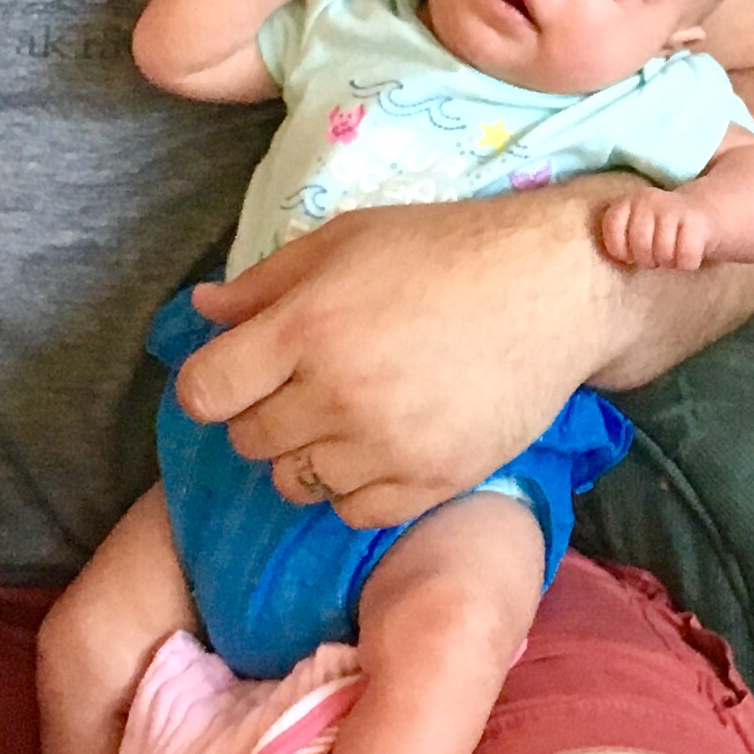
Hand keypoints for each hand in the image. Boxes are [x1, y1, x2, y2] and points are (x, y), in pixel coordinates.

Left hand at [172, 189, 620, 528]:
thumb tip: (199, 311)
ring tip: (348, 416)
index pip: (205, 391)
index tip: (238, 373)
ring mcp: (385, 445)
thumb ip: (265, 282)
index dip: (212, 383)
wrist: (554, 288)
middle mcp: (336, 394)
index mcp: (306, 327)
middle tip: (305, 384)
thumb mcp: (346, 241)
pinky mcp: (431, 480)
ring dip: (308, 454)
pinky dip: (356, 487)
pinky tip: (380, 446)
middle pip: (249, 440)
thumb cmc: (445, 250)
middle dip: (264, 413)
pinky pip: (355, 512)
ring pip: (296, 483)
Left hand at [597, 190, 718, 271]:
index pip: (613, 239)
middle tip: (660, 251)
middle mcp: (647, 200)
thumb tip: (587, 274)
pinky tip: (691, 251)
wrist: (708, 212)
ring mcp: (672, 209)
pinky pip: (684, 259)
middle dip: (651, 259)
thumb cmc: (664, 229)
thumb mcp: (636, 226)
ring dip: (671, 260)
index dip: (625, 253)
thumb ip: (617, 238)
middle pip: (639, 251)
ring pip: (662, 255)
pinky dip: (689, 262)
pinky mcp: (696, 222)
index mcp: (627, 202)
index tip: (635, 251)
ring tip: (675, 249)